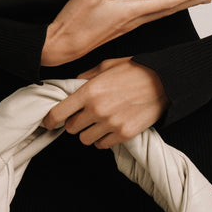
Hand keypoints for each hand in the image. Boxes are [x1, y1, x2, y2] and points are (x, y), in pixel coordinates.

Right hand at [40, 0, 210, 66]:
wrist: (60, 47)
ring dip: (177, 7)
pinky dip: (160, 11)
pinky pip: (147, 18)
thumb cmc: (74, 22)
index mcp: (131, 11)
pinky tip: (157, 9)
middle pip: (169, 11)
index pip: (167, 1)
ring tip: (190, 1)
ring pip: (159, 15)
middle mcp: (133, 21)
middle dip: (189, 2)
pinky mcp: (118, 29)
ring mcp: (126, 27)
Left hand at [42, 57, 167, 148]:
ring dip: (88, 132)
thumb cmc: (134, 71)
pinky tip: (109, 128)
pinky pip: (102, 145)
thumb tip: (71, 86)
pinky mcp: (124, 134)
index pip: (59, 113)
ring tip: (98, 122)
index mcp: (89, 91)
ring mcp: (111, 124)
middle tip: (83, 116)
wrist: (163, 82)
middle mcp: (97, 109)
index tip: (48, 123)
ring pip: (85, 139)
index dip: (50, 120)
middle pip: (71, 129)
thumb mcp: (106, 66)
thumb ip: (85, 77)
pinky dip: (103, 139)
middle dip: (74, 123)